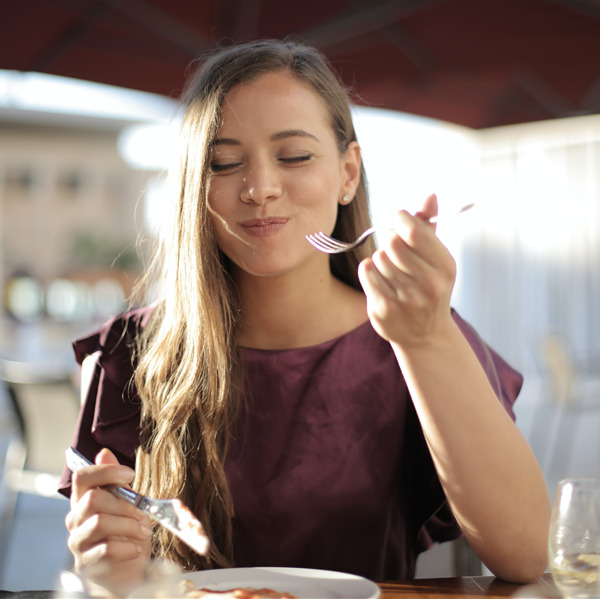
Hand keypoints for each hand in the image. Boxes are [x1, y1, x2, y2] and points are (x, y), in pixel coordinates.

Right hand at [65, 448, 151, 594]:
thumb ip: (115, 481)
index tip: (130, 474)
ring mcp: (78, 541)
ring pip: (99, 522)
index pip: (82, 477)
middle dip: (125, 503)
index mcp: (84, 500)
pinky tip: (136, 548)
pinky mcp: (85, 563)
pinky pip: (105, 549)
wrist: (123, 571)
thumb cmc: (125, 533)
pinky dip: (127, 547)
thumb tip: (104, 452)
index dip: (106, 471)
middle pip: (93, 498)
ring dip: (128, 525)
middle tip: (143, 513)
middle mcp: (76, 519)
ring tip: (143, 531)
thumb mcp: (127, 503)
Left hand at [357, 193, 456, 348]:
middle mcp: (429, 285)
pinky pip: (367, 272)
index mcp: (445, 267)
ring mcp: (406, 299)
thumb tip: (430, 195)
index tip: (398, 220)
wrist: (425, 335)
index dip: (400, 219)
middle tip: (394, 249)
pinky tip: (381, 281)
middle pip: (392, 243)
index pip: (413, 231)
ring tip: (393, 272)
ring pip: (378, 257)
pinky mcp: (384, 309)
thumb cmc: (429, 287)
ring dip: (381, 259)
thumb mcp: (436, 258)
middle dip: (390, 241)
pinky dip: (370, 271)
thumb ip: (429, 226)